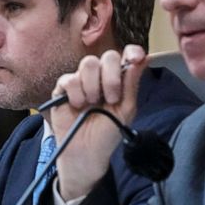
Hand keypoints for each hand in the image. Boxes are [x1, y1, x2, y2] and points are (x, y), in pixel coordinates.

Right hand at [48, 46, 146, 199]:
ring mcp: (81, 81)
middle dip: (111, 77)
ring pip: (88, 63)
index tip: (135, 59)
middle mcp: (100, 76)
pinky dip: (76, 93)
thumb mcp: (126, 110)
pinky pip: (69, 78)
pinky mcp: (63, 88)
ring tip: (92, 104)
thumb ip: (132, 84)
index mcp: (118, 80)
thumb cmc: (107, 133)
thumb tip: (142, 59)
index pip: (126, 55)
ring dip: (93, 86)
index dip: (132, 52)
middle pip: (107, 56)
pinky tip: (78, 105)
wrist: (86, 152)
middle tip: (111, 98)